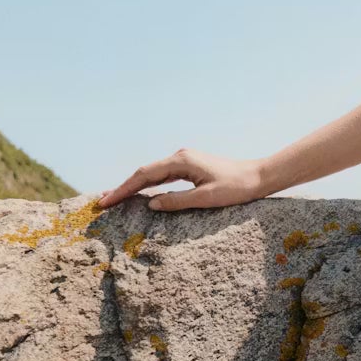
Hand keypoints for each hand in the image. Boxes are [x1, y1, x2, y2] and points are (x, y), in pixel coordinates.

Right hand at [97, 148, 270, 212]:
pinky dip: (149, 185)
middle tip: (102, 202)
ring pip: (152, 174)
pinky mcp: (190, 168)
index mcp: (181, 161)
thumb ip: (177, 201)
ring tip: (115, 199)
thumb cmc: (236, 188)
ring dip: (134, 187)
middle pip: (144, 173)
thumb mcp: (206, 198)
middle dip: (123, 187)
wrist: (258, 177)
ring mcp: (184, 161)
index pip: (144, 175)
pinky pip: (163, 177)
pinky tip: (140, 195)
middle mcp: (180, 157)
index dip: (123, 189)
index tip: (106, 201)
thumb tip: (151, 204)